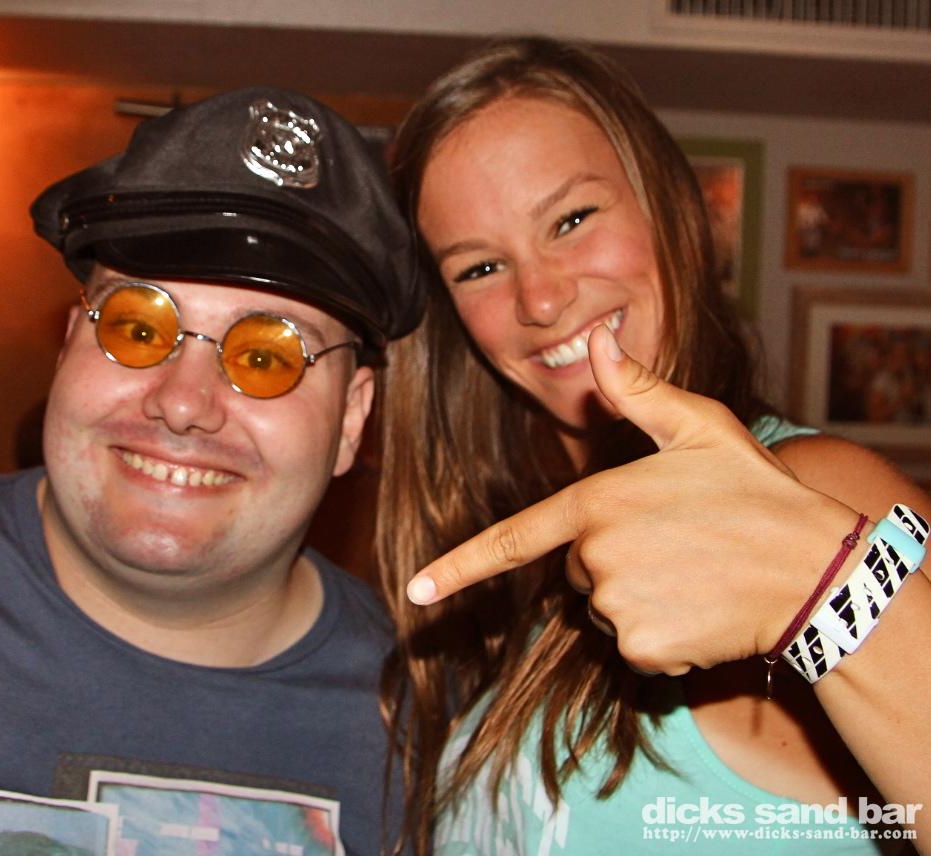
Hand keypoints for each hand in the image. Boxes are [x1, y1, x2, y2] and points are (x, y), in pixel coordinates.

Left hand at [406, 325, 858, 675]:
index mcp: (598, 503)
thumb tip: (596, 341)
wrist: (815, 569)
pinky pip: (634, 644)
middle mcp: (597, 557)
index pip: (515, 539)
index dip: (459, 567)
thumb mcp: (700, 427)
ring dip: (638, 596)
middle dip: (614, 558)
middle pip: (579, 569)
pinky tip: (701, 608)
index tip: (416, 590)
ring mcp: (618, 607)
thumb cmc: (755, 491)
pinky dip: (661, 632)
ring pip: (605, 608)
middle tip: (678, 542)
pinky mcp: (645, 649)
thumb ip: (637, 392)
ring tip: (695, 572)